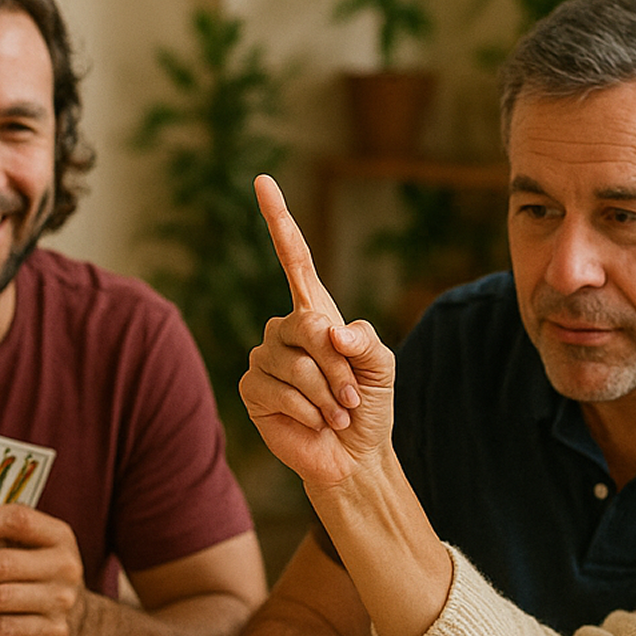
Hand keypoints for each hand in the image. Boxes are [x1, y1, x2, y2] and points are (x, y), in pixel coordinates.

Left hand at [0, 505, 91, 635]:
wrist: (74, 623)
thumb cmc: (34, 577)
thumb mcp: (29, 550)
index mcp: (58, 536)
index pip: (18, 519)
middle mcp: (66, 565)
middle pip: (5, 562)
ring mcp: (62, 600)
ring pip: (2, 598)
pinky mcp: (53, 631)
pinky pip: (6, 630)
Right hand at [242, 175, 395, 488]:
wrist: (354, 455)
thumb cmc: (370, 406)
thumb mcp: (383, 367)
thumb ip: (365, 341)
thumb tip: (330, 330)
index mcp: (315, 312)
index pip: (294, 257)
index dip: (279, 220)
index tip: (263, 180)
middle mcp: (284, 329)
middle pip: (306, 324)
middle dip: (338, 366)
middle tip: (353, 396)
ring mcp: (265, 358)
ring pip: (293, 362)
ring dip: (326, 393)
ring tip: (337, 412)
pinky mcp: (252, 390)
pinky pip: (277, 389)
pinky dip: (306, 410)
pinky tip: (314, 422)